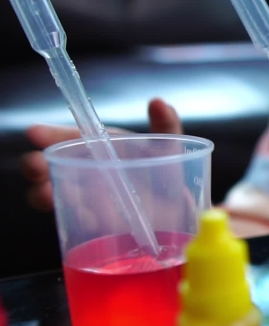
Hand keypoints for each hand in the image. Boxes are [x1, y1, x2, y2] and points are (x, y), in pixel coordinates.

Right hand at [21, 98, 182, 211]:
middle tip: (35, 166)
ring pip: (55, 194)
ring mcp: (87, 197)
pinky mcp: (95, 222)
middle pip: (51, 166)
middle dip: (36, 166)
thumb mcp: (166, 146)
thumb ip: (165, 123)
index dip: (48, 134)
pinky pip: (77, 220)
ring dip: (44, 193)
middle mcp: (86, 170)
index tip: (34, 132)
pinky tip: (77, 215)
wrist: (178, 207)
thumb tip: (159, 102)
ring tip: (44, 194)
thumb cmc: (164, 170)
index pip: (67, 137)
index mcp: (99, 147)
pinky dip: (73, 217)